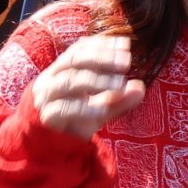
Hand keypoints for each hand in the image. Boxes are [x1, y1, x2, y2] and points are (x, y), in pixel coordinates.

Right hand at [28, 35, 146, 139]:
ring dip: (97, 81)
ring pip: (69, 82)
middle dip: (102, 58)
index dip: (102, 45)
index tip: (126, 44)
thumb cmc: (77, 117)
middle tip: (126, 62)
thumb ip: (120, 97)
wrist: (53, 142)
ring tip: (120, 84)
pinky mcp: (46, 117)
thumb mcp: (103, 105)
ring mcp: (47, 97)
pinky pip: (63, 109)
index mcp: (62, 69)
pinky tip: (103, 110)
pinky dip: (84, 108)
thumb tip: (140, 87)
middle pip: (75, 61)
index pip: (80, 49)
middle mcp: (52, 79)